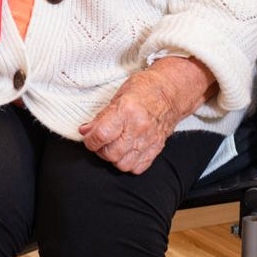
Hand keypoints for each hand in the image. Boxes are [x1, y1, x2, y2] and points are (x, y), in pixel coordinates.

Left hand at [79, 56, 215, 173]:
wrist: (171, 92)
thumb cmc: (144, 89)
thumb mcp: (118, 96)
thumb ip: (101, 116)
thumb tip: (86, 131)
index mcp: (127, 111)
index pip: (102, 135)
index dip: (90, 140)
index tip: (88, 138)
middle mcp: (139, 128)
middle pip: (111, 153)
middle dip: (100, 150)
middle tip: (99, 142)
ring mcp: (149, 140)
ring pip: (123, 164)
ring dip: (114, 158)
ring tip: (112, 147)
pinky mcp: (156, 148)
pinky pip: (138, 167)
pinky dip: (129, 163)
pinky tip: (126, 152)